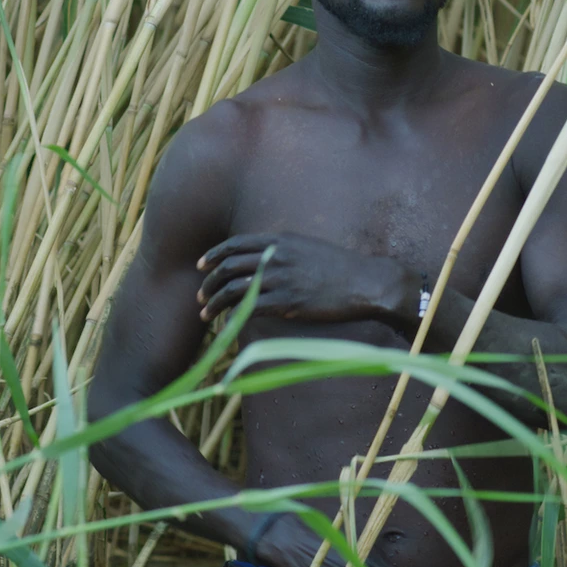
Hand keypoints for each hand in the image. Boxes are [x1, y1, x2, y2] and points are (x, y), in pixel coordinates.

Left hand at [197, 233, 416, 325]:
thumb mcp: (307, 246)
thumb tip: (260, 257)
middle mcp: (275, 256)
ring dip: (214, 303)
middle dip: (209, 283)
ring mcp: (281, 279)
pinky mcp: (288, 302)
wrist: (365, 282)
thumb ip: (281, 249)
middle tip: (201, 296)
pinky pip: (249, 309)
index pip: (234, 244)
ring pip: (233, 289)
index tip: (201, 266)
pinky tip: (226, 326)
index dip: (213, 255)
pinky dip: (232, 317)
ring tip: (205, 314)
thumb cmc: (338, 266)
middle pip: (228, 267)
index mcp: (279, 240)